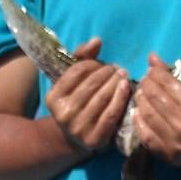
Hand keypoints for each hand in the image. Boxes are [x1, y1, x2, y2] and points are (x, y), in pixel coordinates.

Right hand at [45, 38, 130, 157]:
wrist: (74, 139)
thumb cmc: (75, 102)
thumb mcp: (71, 80)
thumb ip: (81, 57)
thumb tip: (97, 41)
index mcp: (53, 98)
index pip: (76, 72)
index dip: (93, 64)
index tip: (103, 64)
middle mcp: (64, 114)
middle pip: (91, 84)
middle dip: (108, 72)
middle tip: (118, 69)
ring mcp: (79, 128)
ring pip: (102, 97)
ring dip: (117, 82)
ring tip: (124, 75)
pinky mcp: (94, 139)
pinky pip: (112, 113)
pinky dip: (121, 98)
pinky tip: (127, 88)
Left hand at [133, 55, 180, 168]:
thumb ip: (176, 78)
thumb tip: (152, 59)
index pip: (168, 84)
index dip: (156, 73)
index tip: (152, 69)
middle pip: (155, 98)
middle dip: (146, 84)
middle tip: (144, 80)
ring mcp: (174, 142)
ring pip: (147, 115)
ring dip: (140, 101)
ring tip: (140, 94)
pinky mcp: (167, 154)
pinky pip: (145, 135)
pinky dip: (138, 122)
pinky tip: (137, 112)